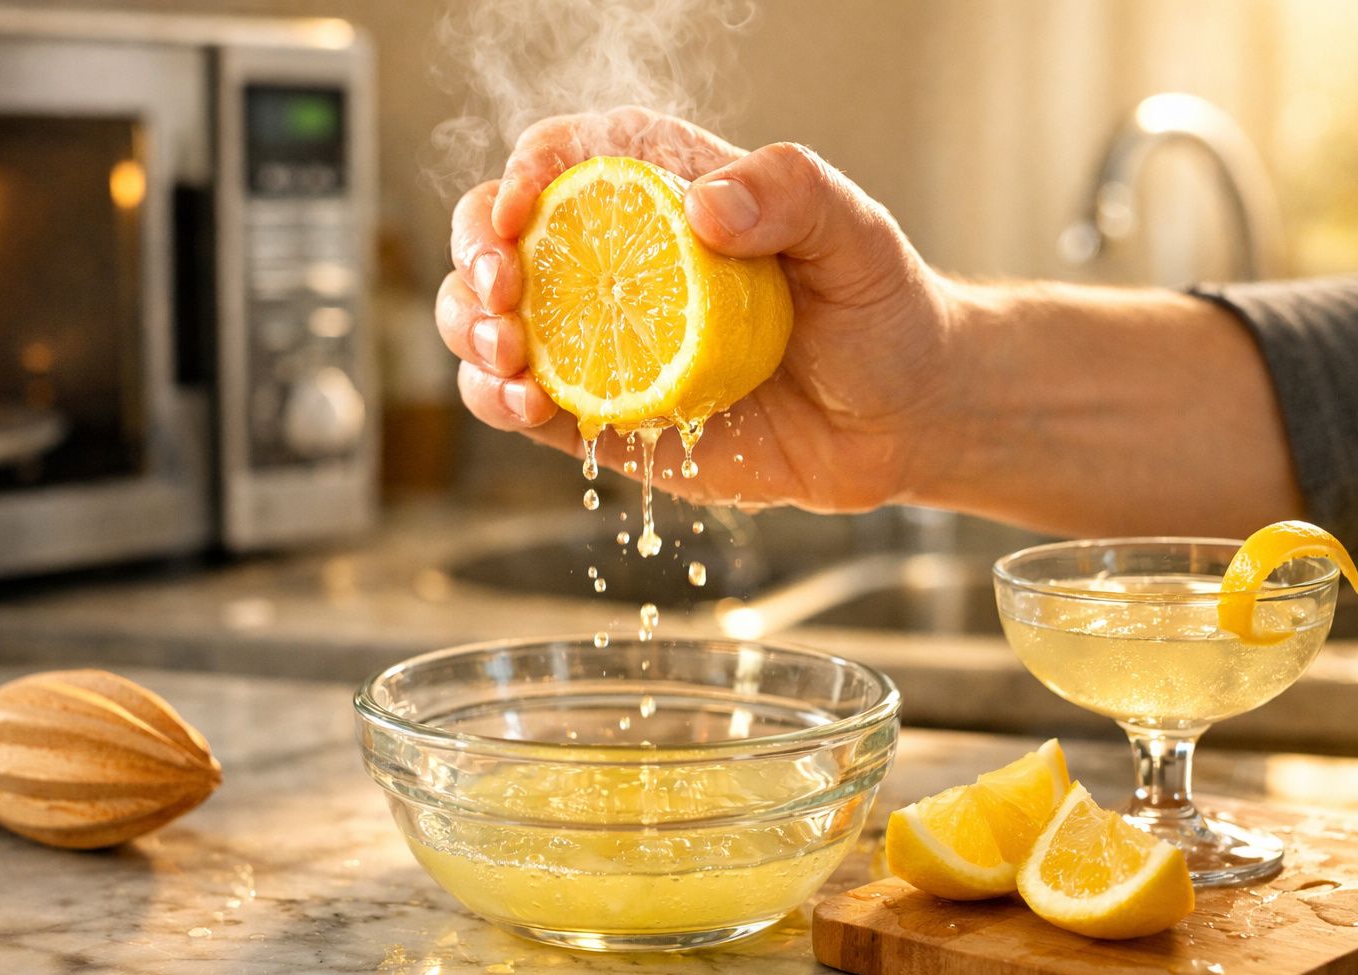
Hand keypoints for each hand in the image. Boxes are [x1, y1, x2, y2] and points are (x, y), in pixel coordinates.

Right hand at [435, 106, 957, 511]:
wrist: (899, 420)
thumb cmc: (879, 310)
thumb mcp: (856, 234)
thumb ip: (792, 193)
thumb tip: (704, 207)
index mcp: (662, 193)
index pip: (565, 159)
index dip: (523, 175)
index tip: (521, 211)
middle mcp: (616, 263)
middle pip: (500, 239)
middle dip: (475, 257)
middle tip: (503, 292)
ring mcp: (602, 343)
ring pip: (491, 321)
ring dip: (471, 333)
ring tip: (510, 357)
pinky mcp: (604, 418)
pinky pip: (524, 405)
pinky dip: (498, 401)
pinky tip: (524, 403)